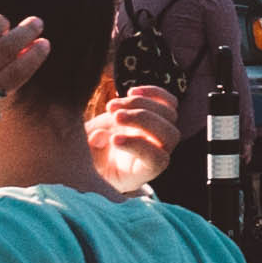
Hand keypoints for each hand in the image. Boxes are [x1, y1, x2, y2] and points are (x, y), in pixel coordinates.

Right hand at [88, 81, 189, 198]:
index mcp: (146, 170)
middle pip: (170, 135)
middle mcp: (160, 151)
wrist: (106, 153)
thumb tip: (100, 136)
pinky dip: (153, 93)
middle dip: (143, 121)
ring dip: (140, 104)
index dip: (139, 147)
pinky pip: (170, 101)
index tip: (113, 139)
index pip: (156, 160)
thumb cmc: (98, 162)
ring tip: (111, 106)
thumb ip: (93, 153)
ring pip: (169, 114)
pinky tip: (131, 92)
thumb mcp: (91, 164)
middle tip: (115, 116)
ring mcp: (162, 132)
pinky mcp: (160, 115)